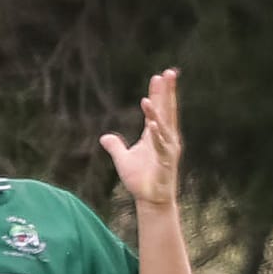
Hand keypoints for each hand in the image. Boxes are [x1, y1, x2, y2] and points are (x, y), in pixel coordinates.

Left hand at [100, 69, 181, 206]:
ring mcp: (167, 149)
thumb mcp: (123, 160)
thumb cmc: (141, 180)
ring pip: (163, 126)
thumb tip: (104, 137)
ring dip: (157, 112)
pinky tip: (152, 124)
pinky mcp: (166, 162)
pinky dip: (157, 135)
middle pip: (167, 111)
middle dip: (168, 92)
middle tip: (169, 73)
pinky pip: (162, 146)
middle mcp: (165, 138)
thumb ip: (115, 146)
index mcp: (156, 135)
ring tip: (149, 98)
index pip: (158, 109)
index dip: (158, 93)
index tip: (158, 76)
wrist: (151, 200)